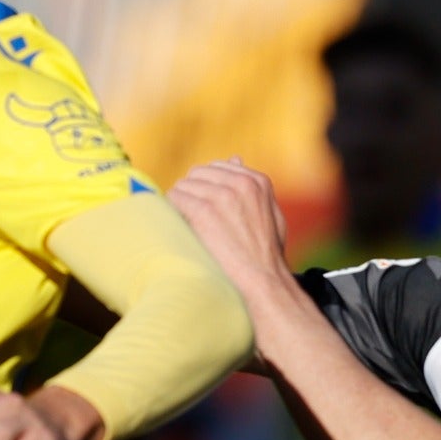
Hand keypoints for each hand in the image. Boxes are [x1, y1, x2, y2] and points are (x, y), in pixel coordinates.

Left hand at [166, 159, 288, 297]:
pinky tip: (177, 228)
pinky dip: (170, 212)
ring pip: (183, 186)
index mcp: (257, 181)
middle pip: (197, 174)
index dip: (205, 189)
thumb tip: (235, 158)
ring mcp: (221, 195)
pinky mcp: (203, 210)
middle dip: (191, 193)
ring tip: (186, 227)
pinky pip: (173, 198)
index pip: (216, 168)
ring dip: (180, 205)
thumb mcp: (270, 214)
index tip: (203, 209)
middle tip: (190, 218)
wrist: (262, 281)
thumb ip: (253, 186)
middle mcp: (240, 182)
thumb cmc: (265, 254)